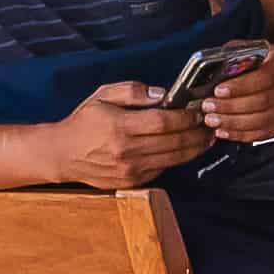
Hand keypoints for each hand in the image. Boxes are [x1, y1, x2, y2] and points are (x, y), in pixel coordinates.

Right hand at [44, 86, 206, 187]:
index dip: (185, 117)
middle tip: (210, 124)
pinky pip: (163, 168)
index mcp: (119, 126)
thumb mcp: (103, 95)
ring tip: (207, 137)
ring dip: (195, 148)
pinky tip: (186, 148)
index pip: (162, 122)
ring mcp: (131, 170)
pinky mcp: (133, 182)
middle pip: (174, 143)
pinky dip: (177, 158)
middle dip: (197, 133)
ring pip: (174, 159)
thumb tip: (162, 94)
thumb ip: (132, 91)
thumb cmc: (84, 122)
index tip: (197, 111)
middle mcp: (127, 151)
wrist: (63, 154)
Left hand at [197, 45, 273, 143]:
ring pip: (260, 121)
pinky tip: (224, 131)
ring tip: (212, 120)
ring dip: (232, 122)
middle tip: (209, 107)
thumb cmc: (264, 62)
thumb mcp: (251, 51)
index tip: (218, 91)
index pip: (264, 77)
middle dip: (230, 106)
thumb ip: (235, 56)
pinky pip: (261, 134)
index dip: (240, 86)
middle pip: (261, 102)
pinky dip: (240, 134)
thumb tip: (213, 69)